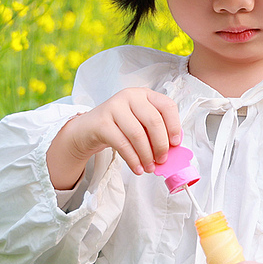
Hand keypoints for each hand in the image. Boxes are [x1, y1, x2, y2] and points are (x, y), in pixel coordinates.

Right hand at [46, 88, 181, 189]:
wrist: (87, 129)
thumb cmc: (118, 127)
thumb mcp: (139, 123)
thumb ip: (155, 131)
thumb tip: (172, 150)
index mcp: (144, 94)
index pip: (167, 106)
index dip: (174, 126)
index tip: (175, 144)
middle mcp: (130, 96)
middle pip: (154, 121)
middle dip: (161, 145)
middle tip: (162, 160)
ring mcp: (114, 107)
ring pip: (138, 134)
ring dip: (146, 156)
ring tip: (149, 168)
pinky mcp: (102, 122)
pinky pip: (122, 143)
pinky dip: (132, 159)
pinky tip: (137, 168)